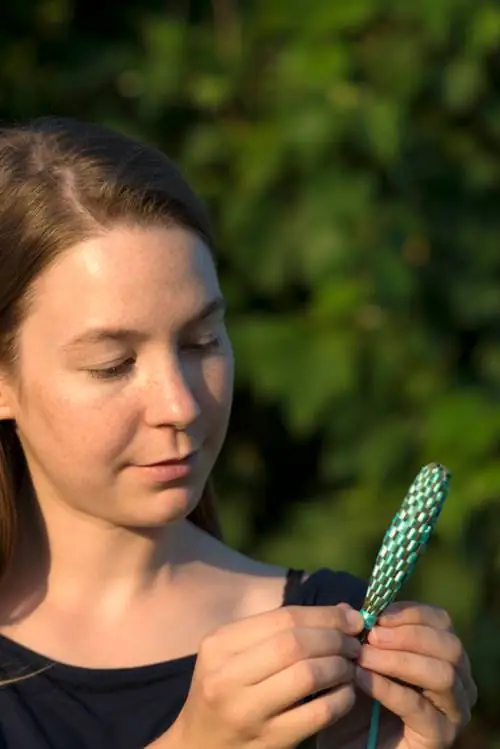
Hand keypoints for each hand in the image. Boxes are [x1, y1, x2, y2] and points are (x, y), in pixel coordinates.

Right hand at [166, 604, 363, 748]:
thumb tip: (344, 611)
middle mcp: (227, 675)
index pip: (283, 618)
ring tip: (350, 666)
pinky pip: (317, 714)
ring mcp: (247, 712)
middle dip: (335, 639)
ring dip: (339, 666)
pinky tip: (346, 693)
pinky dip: (341, 699)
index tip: (352, 618)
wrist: (199, 746)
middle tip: (354, 643)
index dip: (325, 615)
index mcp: (219, 644)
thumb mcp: (236, 653)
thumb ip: (283, 630)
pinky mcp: (268, 742)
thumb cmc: (223, 690)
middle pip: (295, 643)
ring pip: (307, 676)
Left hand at [354, 602, 476, 748]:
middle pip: (449, 646)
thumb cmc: (360, 700)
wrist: (354, 746)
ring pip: (441, 674)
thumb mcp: (360, 660)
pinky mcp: (439, 737)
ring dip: (398, 659)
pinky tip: (362, 679)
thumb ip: (357, 634)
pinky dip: (388, 688)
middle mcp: (459, 682)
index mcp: (444, 655)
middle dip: (407, 635)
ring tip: (363, 656)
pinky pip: (418, 706)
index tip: (376, 614)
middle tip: (371, 635)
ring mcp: (453, 712)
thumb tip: (347, 608)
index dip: (410, 612)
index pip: (441, 622)